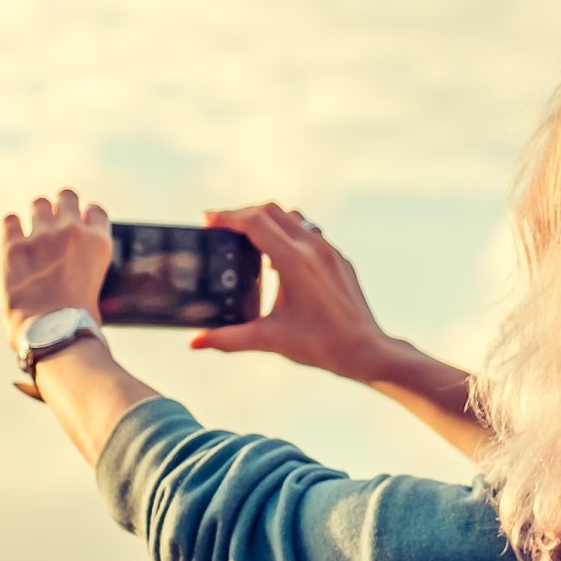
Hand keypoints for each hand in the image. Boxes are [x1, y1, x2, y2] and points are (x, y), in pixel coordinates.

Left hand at [1, 190, 111, 348]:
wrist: (53, 334)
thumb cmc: (79, 322)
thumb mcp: (98, 287)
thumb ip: (89, 264)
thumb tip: (78, 264)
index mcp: (98, 242)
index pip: (95, 210)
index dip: (85, 217)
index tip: (78, 225)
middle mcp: (72, 231)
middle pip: (66, 196)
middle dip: (60, 207)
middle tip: (54, 224)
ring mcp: (42, 235)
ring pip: (38, 203)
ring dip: (37, 216)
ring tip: (34, 235)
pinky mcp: (14, 246)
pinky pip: (10, 220)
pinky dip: (12, 227)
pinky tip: (14, 240)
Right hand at [191, 203, 397, 382]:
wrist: (365, 350)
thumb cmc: (320, 345)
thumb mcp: (268, 340)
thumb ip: (228, 339)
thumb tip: (195, 343)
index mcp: (294, 261)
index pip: (254, 222)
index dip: (227, 216)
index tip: (207, 221)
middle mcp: (313, 247)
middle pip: (271, 210)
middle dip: (243, 214)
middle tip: (222, 227)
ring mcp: (329, 250)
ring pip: (292, 216)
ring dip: (267, 220)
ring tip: (247, 239)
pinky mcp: (339, 258)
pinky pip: (309, 232)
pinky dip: (287, 234)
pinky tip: (278, 259)